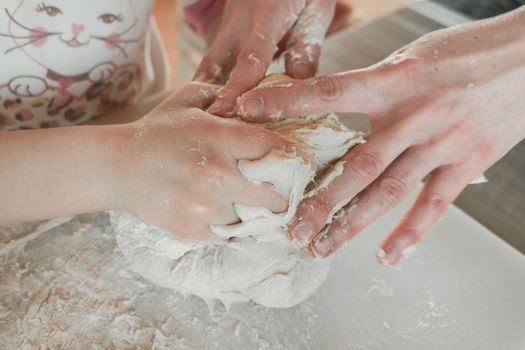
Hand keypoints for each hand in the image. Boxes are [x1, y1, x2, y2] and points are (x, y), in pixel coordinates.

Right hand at [107, 82, 303, 240]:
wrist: (117, 168)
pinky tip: (222, 209)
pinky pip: (230, 233)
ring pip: (253, 218)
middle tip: (280, 188)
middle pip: (275, 195)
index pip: (275, 149)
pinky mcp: (192, 230)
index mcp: (218, 138)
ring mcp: (203, 208)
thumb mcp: (190, 100)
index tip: (303, 163)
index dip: (297, 157)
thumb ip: (227, 97)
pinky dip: (233, 224)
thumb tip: (264, 104)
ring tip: (246, 199)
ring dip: (255, 211)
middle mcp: (214, 175)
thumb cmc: (158, 131)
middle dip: (282, 193)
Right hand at [198, 0, 335, 115]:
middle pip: (220, 68)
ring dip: (207, 95)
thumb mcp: (315, 12)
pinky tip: (210, 110)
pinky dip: (210, 87)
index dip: (238, 88)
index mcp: (264, 17)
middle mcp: (237, 25)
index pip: (250, 60)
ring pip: (210, 68)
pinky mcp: (224, 37)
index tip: (227, 112)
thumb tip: (299, 86)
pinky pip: (213, 65)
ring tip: (203, 127)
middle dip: (213, 100)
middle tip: (207, 131)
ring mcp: (226, 30)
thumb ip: (307, 49)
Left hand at [235, 8, 524, 263]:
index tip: (248, 109)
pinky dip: (411, 234)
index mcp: (395, 81)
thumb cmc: (465, 53)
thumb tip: (330, 104)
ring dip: (353, 225)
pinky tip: (389, 256)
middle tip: (291, 228)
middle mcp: (415, 117)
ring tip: (322, 248)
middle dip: (321, 200)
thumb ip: (373, 86)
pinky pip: (434, 205)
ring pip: (389, 193)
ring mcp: (441, 145)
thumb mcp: (410, 59)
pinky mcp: (466, 163)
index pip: (329, 93)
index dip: (287, 102)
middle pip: (358, 166)